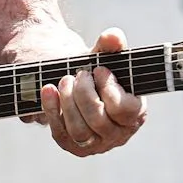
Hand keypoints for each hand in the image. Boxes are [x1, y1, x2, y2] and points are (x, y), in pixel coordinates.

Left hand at [39, 28, 146, 156]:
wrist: (76, 82)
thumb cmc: (97, 71)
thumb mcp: (104, 57)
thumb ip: (110, 46)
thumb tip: (113, 36)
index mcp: (134, 113)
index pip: (125, 110)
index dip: (109, 88)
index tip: (99, 69)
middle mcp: (117, 134)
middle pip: (99, 121)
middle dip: (85, 93)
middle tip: (80, 74)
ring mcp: (95, 143)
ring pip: (80, 131)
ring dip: (68, 102)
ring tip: (65, 80)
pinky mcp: (73, 145)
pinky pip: (61, 134)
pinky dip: (52, 110)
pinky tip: (48, 89)